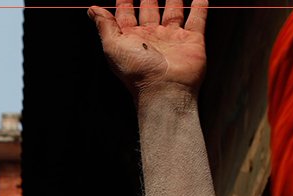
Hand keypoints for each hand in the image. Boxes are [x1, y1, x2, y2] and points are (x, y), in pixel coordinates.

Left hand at [88, 0, 206, 99]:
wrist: (165, 89)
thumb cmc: (137, 71)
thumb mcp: (113, 46)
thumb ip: (104, 25)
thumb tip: (92, 10)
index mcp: (130, 39)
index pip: (126, 15)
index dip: (124, 2)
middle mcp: (151, 38)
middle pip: (150, 11)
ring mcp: (172, 38)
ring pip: (173, 12)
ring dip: (173, 0)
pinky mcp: (192, 41)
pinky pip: (197, 20)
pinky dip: (199, 7)